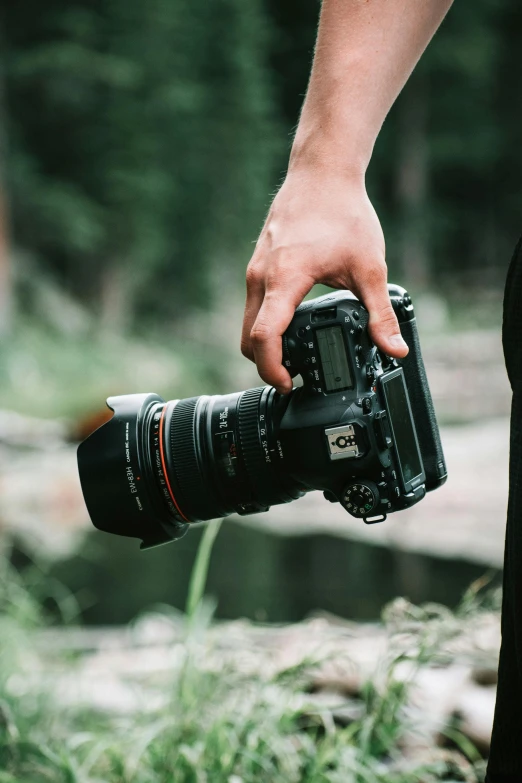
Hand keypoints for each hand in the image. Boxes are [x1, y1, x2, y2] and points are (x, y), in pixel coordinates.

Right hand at [241, 166, 408, 393]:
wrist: (321, 173)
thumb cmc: (342, 212)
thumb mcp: (369, 268)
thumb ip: (379, 313)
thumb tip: (395, 349)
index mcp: (284, 280)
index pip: (264, 337)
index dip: (273, 369)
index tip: (290, 384)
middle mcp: (261, 277)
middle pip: (248, 338)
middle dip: (266, 364)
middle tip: (294, 378)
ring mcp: (256, 270)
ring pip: (249, 323)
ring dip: (265, 346)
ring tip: (295, 358)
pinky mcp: (259, 266)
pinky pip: (254, 307)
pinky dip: (266, 325)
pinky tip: (293, 328)